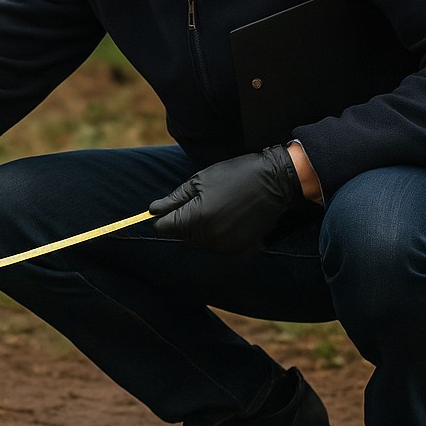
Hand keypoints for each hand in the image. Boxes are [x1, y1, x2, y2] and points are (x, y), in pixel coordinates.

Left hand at [149, 145, 302, 251]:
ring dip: (199, 230)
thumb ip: (175, 199)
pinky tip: (228, 218)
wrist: (273, 181)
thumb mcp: (200, 180)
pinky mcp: (238, 249)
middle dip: (182, 222)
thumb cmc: (235, 175)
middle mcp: (209, 237)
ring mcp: (224, 246)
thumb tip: (153, 210)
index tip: (170, 207)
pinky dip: (217, 235)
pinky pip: (216, 246)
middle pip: (180, 236)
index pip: (164, 227)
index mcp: (196, 218)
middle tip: (200, 201)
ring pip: (198, 243)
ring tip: (217, 208)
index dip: (163, 216)